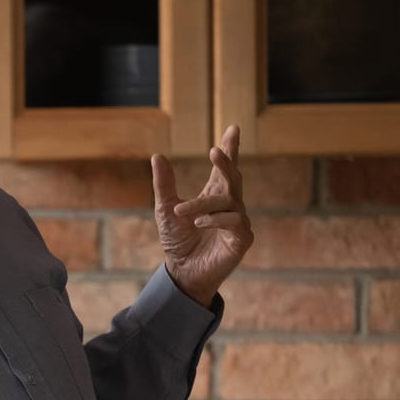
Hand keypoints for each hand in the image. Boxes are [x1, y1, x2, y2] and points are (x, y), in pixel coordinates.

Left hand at [151, 125, 253, 307]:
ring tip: (182, 213)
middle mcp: (229, 205)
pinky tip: (199, 223)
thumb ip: (164, 185)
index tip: (232, 128)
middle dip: (226, 163)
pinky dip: (216, 219)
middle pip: (233, 177)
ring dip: (203, 205)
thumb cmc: (177, 241)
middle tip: (214, 150)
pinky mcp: (242, 239)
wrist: (181, 272)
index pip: (223, 169)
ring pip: (228, 201)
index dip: (230, 149)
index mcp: (214, 195)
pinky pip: (235, 222)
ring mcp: (238, 221)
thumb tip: (157, 155)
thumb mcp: (166, 210)